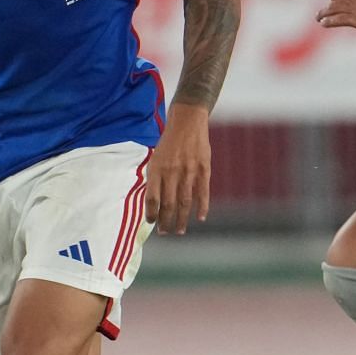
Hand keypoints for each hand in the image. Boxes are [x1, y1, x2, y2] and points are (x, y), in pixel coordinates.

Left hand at [146, 103, 210, 234]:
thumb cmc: (169, 143)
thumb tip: (154, 203)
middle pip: (168, 204)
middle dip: (165, 221)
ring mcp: (189, 171)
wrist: (187, 121)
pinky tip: (201, 218)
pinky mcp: (204, 169)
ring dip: (182, 219)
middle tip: (165, 232)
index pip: (152, 198)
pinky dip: (202, 207)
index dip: (151, 213)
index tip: (151, 223)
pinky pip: (203, 192)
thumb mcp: (156, 158)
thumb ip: (155, 179)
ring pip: (185, 202)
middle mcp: (172, 172)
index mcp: (157, 169)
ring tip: (180, 231)